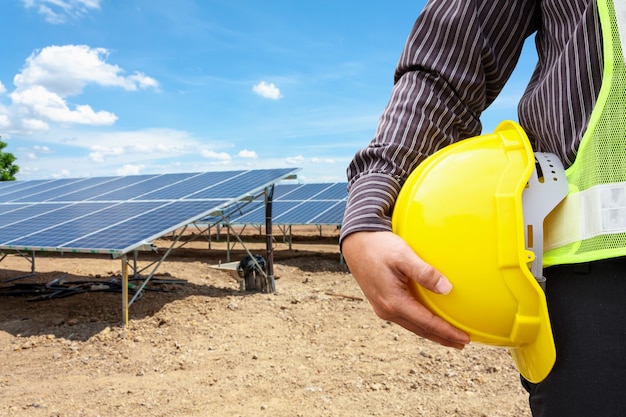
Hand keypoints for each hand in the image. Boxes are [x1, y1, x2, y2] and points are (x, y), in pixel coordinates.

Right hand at [342, 231, 469, 348]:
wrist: (356, 242)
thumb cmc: (379, 246)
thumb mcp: (403, 256)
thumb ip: (425, 272)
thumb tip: (448, 289)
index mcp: (394, 302)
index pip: (427, 323)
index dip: (447, 332)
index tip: (465, 338)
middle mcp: (387, 309)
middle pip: (420, 330)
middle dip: (442, 338)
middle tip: (462, 344)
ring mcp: (382, 307)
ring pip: (412, 326)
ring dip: (431, 332)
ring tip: (449, 336)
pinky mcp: (381, 302)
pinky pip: (405, 318)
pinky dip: (420, 323)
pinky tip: (428, 319)